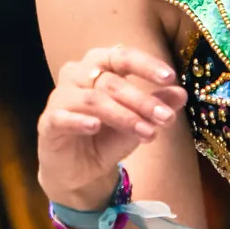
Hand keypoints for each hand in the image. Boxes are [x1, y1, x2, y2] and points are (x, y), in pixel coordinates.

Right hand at [37, 45, 187, 208]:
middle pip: (111, 81)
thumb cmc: (107, 138)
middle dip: (142, 100)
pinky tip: (96, 127)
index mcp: (99, 65)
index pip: (122, 56)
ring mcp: (60, 97)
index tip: (170, 78)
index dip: (146, 65)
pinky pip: (63, 116)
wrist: (79, 172)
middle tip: (166, 118)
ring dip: (123, 116)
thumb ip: (157, 105)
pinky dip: (80, 120)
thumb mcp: (138, 122)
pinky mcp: (48, 122)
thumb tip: (181, 93)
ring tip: (147, 133)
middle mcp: (77, 74)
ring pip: (92, 99)